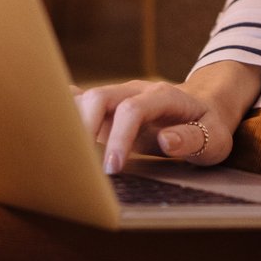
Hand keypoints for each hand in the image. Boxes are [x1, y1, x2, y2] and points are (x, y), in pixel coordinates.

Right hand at [72, 78, 234, 173]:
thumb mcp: (215, 139)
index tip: (111, 169)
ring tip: (59, 152)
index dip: (118, 138)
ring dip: (71, 122)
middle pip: (100, 97)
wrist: (206, 107)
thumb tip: (166, 140)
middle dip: (84, 127)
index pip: (132, 110)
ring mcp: (120, 96)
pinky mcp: (110, 107)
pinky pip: (81, 100)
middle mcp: (137, 91)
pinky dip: (63, 109)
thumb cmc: (210, 127)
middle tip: (80, 165)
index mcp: (163, 97)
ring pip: (86, 98)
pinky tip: (45, 120)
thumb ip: (194, 140)